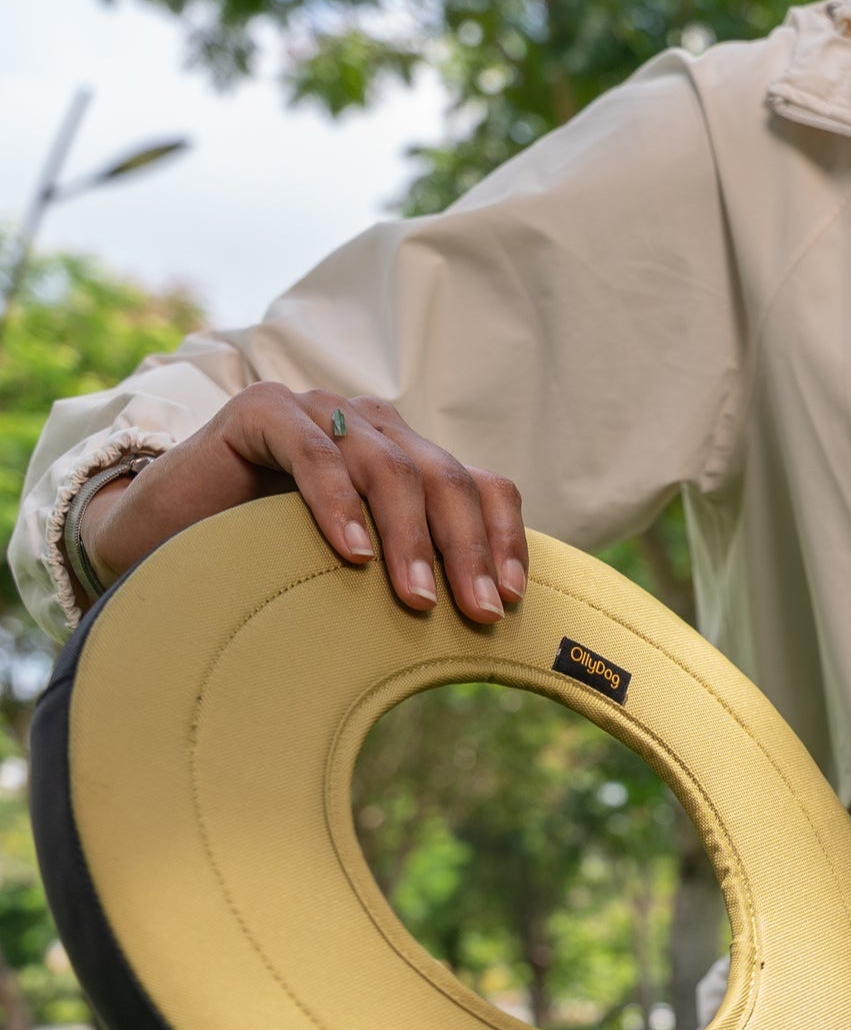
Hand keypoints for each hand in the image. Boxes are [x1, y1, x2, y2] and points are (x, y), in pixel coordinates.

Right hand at [76, 385, 526, 624]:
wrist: (159, 537)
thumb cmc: (265, 558)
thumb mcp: (355, 564)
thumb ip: (411, 567)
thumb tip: (489, 620)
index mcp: (406, 454)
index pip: (478, 486)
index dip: (501, 538)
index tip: (512, 598)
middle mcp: (371, 424)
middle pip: (443, 479)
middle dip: (467, 549)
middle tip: (478, 612)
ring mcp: (318, 409)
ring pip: (388, 468)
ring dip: (409, 537)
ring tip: (417, 597)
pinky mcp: (262, 411)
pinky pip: (313, 454)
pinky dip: (338, 504)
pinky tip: (352, 553)